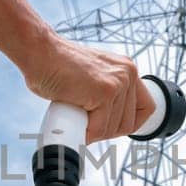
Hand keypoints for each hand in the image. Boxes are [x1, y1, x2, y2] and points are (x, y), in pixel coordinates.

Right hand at [22, 34, 156, 144]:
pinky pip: (99, 128)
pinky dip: (84, 132)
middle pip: (129, 124)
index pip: (145, 108)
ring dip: (92, 131)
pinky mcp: (105, 92)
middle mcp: (128, 73)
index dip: (128, 124)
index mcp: (126, 70)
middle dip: (105, 130)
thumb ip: (104, 95)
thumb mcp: (91, 80)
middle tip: (85, 122)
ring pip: (112, 129)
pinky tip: (73, 119)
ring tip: (75, 114)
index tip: (109, 127)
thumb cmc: (56, 67)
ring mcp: (118, 82)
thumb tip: (107, 124)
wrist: (39, 53)